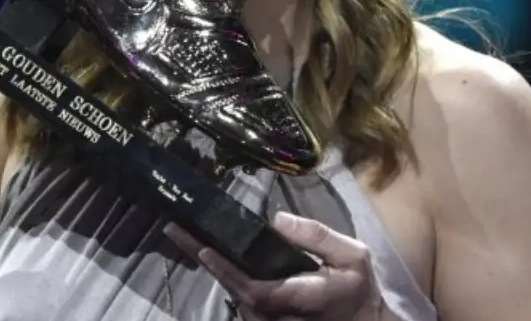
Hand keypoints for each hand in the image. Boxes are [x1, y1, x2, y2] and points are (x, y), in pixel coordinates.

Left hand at [164, 212, 383, 320]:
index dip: (225, 270)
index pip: (252, 288)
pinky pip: (239, 295)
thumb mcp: (353, 257)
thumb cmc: (356, 290)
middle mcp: (275, 314)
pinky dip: (222, 272)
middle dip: (202, 257)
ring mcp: (268, 319)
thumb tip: (277, 219)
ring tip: (183, 233)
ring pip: (232, 292)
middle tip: (174, 229)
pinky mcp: (266, 317)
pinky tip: (205, 249)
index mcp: (297, 297)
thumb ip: (318, 237)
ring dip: (208, 263)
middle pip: (231, 287)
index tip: (204, 249)